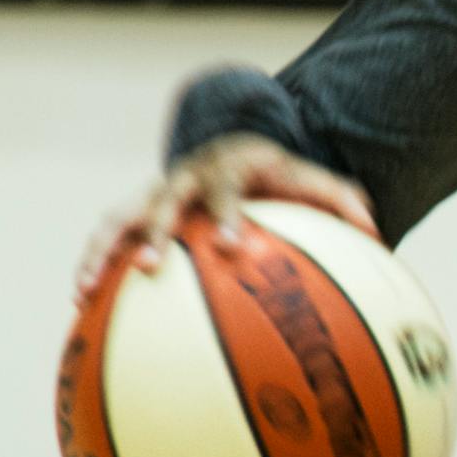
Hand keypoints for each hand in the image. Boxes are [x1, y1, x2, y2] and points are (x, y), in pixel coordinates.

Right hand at [74, 133, 377, 306]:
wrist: (237, 151)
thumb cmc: (282, 178)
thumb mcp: (315, 181)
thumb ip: (345, 202)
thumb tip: (376, 232)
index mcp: (229, 168)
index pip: (226, 188)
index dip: (227, 214)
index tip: (232, 244)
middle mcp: (185, 177)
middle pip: (164, 200)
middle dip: (157, 232)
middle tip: (152, 267)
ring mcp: (156, 194)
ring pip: (120, 217)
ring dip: (102, 251)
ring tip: (85, 290)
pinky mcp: (137, 213)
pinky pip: (109, 238)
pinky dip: (93, 266)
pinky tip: (79, 306)